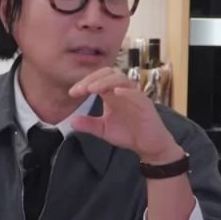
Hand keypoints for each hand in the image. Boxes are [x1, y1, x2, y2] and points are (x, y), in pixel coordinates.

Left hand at [68, 67, 183, 162]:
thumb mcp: (103, 130)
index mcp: (112, 94)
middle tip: (80, 89)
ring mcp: (135, 96)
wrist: (149, 146)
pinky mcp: (145, 105)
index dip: (84, 82)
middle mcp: (123, 91)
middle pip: (109, 73)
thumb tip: (71, 121)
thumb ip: (88, 124)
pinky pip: (137, 94)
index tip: (72, 92)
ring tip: (91, 89)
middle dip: (93, 78)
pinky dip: (126, 91)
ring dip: (105, 82)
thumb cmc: (128, 133)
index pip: (98, 79)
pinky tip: (115, 92)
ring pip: (121, 79)